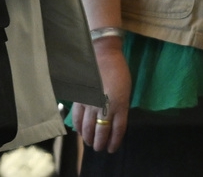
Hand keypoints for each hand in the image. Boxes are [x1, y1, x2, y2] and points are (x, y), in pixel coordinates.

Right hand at [73, 37, 130, 151]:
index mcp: (120, 105)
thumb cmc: (118, 71)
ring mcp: (91, 102)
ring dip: (89, 138)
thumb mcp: (125, 91)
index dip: (114, 142)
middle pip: (101, 131)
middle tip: (99, 148)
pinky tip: (80, 132)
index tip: (111, 149)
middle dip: (100, 143)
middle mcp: (105, 106)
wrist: (103, 53)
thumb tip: (112, 122)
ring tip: (90, 143)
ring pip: (88, 127)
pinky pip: (78, 116)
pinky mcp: (80, 97)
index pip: (117, 130)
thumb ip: (120, 108)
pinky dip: (78, 126)